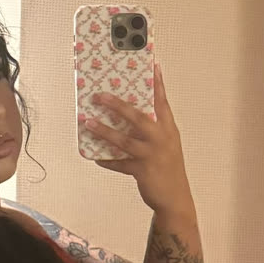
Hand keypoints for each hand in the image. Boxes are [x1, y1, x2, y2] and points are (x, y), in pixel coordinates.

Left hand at [85, 63, 193, 216]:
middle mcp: (161, 139)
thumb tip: (127, 118)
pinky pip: (119, 164)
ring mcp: (152, 155)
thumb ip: (151, 130)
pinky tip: (95, 158)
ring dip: (104, 131)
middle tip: (100, 96)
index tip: (152, 64)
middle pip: (138, 117)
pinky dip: (107, 161)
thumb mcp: (165, 145)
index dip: (157, 83)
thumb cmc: (167, 168)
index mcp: (168, 129)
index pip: (161, 102)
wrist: (175, 198)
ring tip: (88, 123)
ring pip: (124, 140)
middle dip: (118, 105)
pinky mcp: (142, 171)